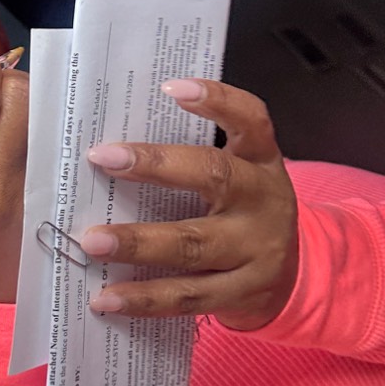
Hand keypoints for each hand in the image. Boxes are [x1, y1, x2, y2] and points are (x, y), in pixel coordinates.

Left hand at [79, 80, 297, 329]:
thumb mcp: (237, 175)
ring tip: (92, 240)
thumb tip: (111, 145)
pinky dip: (145, 298)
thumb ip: (190, 158)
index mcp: (261, 161)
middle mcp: (264, 201)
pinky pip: (189, 297)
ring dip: (139, 242)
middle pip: (215, 177)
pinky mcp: (242, 294)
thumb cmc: (240, 212)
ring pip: (194, 244)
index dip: (217, 101)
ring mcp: (257, 251)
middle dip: (156, 166)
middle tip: (102, 158)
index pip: (251, 120)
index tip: (171, 87)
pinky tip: (106, 298)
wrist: (292, 280)